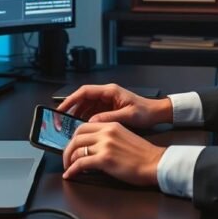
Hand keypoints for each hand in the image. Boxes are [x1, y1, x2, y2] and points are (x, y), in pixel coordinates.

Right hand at [58, 84, 172, 128]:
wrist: (156, 113)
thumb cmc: (146, 111)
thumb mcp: (128, 116)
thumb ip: (109, 118)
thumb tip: (92, 122)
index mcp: (110, 91)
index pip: (85, 92)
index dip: (71, 100)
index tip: (62, 108)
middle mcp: (107, 94)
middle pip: (83, 98)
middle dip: (71, 108)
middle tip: (61, 120)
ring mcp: (107, 101)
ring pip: (87, 105)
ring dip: (77, 114)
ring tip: (70, 126)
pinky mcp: (109, 108)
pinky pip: (93, 111)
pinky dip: (86, 118)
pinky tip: (82, 127)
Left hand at [62, 122, 165, 186]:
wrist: (155, 163)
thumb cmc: (143, 155)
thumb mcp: (124, 137)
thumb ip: (108, 138)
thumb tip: (92, 147)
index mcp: (111, 125)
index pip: (84, 126)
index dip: (74, 138)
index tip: (72, 146)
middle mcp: (106, 132)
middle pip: (76, 136)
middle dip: (68, 149)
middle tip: (67, 158)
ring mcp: (105, 145)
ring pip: (76, 149)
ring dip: (69, 160)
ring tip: (69, 168)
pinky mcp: (104, 159)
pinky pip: (80, 163)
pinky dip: (72, 170)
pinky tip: (71, 175)